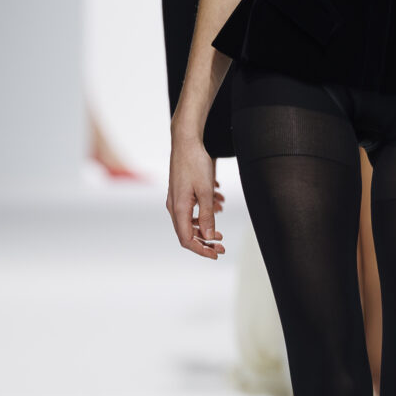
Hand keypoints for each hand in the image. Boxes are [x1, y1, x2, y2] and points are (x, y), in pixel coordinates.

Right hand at [167, 130, 225, 258]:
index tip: (216, 254)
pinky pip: (191, 210)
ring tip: (220, 231)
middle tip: (222, 247)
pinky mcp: (180, 192)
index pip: (187, 239)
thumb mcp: (205, 191)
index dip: (201, 250)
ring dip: (205, 227)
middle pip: (187, 233)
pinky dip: (203, 213)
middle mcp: (174, 206)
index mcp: (179, 208)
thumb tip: (208, 236)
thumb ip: (206, 215)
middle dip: (205, 242)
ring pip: (190, 222)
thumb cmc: (195, 163)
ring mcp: (176, 199)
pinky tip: (217, 205)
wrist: (186, 141)